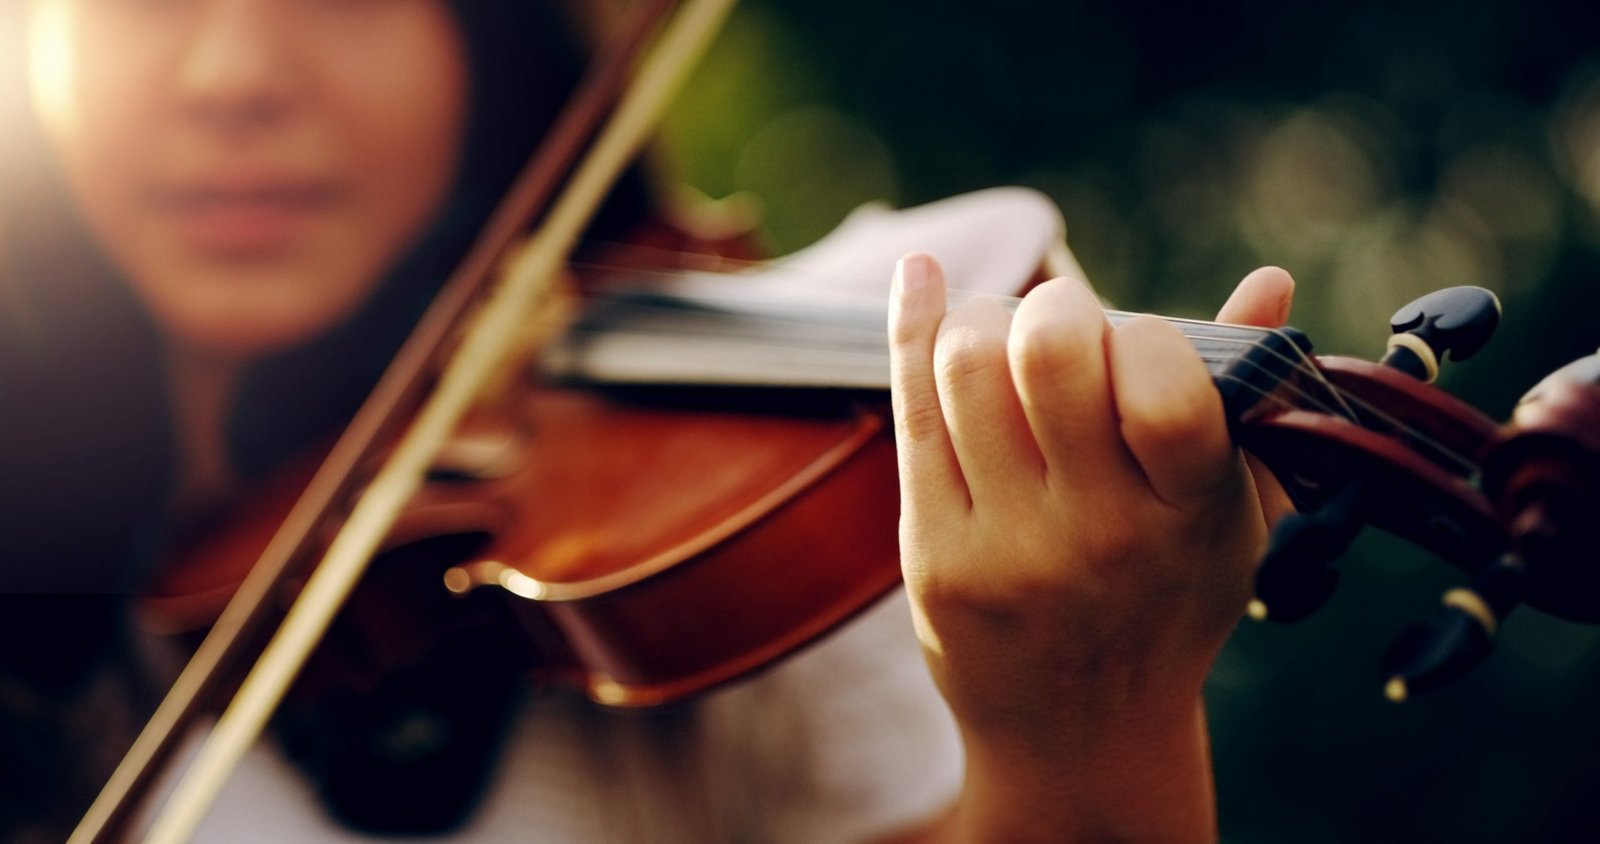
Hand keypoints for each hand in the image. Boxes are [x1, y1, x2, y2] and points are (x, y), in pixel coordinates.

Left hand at [886, 254, 1293, 841]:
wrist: (1078, 733)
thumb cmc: (1166, 602)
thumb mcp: (1230, 518)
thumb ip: (1245, 402)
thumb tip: (1270, 281)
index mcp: (1189, 515)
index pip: (1165, 387)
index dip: (1143, 334)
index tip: (1134, 343)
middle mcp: (1097, 534)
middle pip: (1049, 351)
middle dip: (1056, 306)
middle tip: (1060, 327)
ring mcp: (1006, 547)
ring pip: (967, 365)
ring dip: (984, 320)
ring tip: (1004, 340)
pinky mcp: (932, 554)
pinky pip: (911, 409)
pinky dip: (915, 325)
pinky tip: (923, 278)